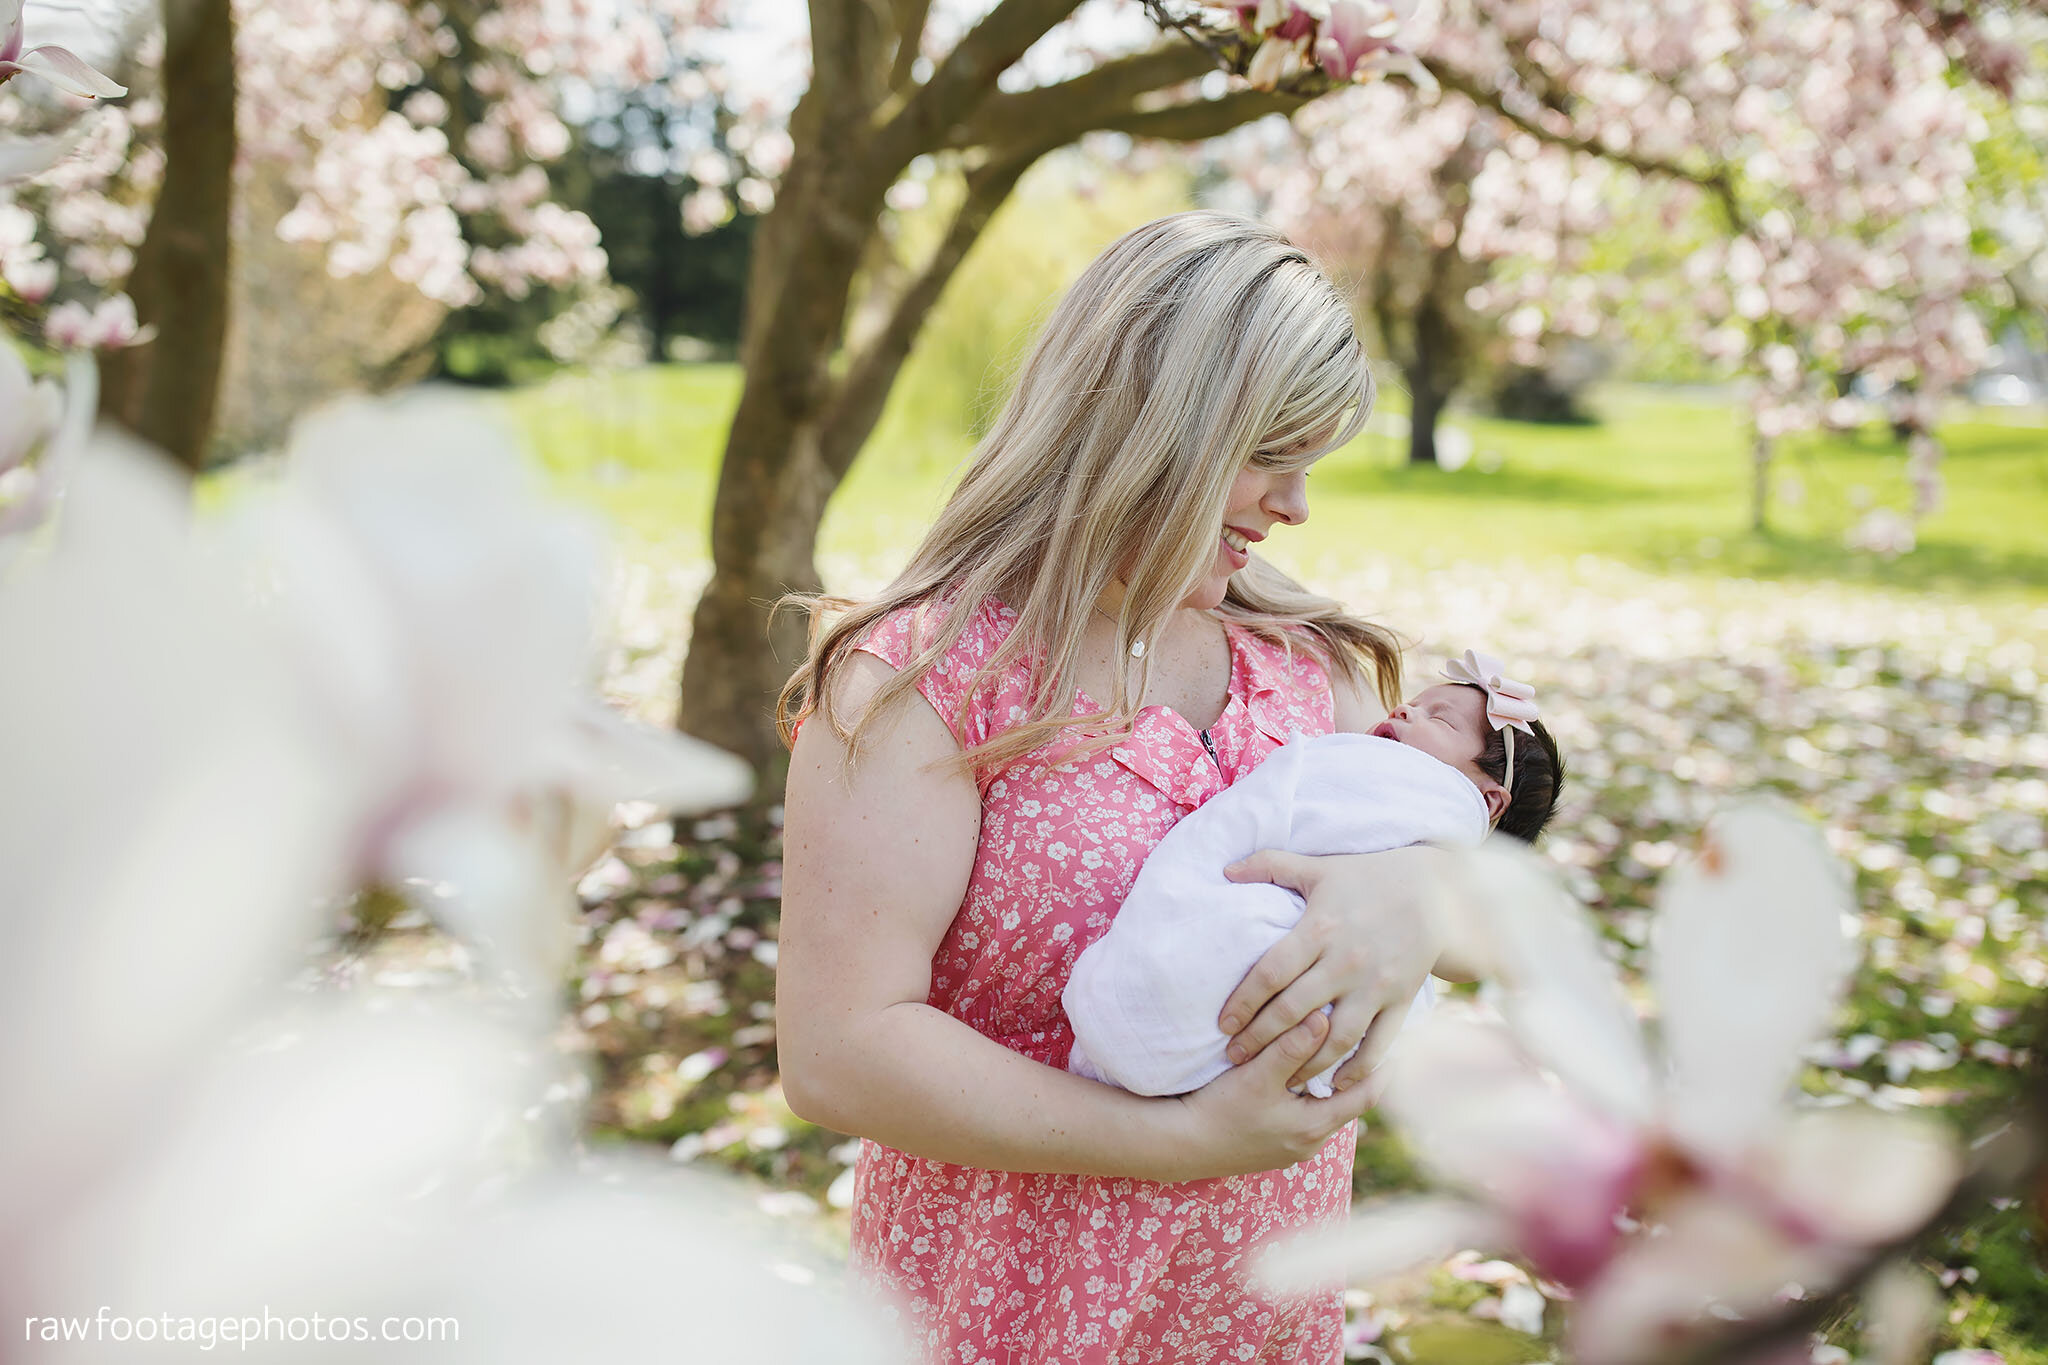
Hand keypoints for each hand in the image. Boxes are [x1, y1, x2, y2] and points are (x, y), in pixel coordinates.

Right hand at [1167, 1011, 1373, 1178]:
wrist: (1180, 1145)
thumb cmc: (1219, 1111)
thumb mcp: (1257, 1076)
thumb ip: (1291, 1047)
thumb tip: (1326, 1017)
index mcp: (1314, 1128)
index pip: (1363, 1097)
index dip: (1380, 1071)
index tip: (1396, 1045)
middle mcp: (1309, 1144)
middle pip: (1346, 1106)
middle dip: (1355, 1076)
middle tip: (1370, 1044)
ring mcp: (1289, 1149)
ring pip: (1323, 1113)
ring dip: (1330, 1088)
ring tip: (1338, 1057)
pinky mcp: (1272, 1147)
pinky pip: (1304, 1119)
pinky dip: (1309, 1098)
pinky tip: (1300, 1080)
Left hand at [1216, 844, 1450, 1091]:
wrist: (1435, 891)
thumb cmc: (1367, 877)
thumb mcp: (1318, 866)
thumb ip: (1270, 865)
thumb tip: (1225, 870)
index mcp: (1319, 927)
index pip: (1271, 973)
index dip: (1243, 1002)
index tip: (1223, 1024)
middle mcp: (1345, 961)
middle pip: (1294, 1011)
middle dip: (1260, 1039)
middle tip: (1234, 1058)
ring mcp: (1375, 985)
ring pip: (1334, 1037)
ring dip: (1305, 1064)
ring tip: (1280, 1080)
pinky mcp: (1401, 1000)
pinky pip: (1378, 1043)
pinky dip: (1358, 1070)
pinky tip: (1336, 1086)